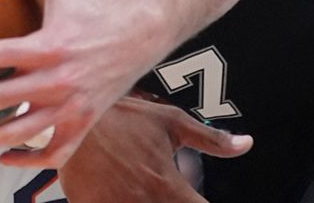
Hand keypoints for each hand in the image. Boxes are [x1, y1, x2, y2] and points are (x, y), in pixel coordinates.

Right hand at [59, 94, 252, 202]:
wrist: (68, 118)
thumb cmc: (120, 118)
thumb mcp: (170, 121)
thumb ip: (211, 139)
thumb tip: (245, 144)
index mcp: (167, 187)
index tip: (200, 199)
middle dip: (175, 202)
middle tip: (163, 188)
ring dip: (147, 201)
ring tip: (141, 186)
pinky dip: (121, 200)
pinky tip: (120, 189)